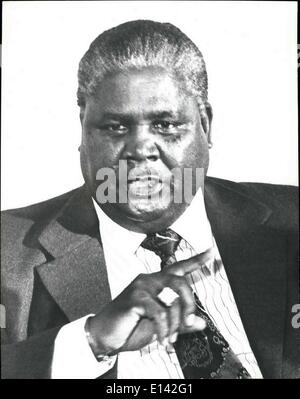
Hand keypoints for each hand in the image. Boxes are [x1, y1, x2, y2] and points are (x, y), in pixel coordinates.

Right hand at [87, 249, 212, 354]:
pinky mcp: (134, 299)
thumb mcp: (160, 326)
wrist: (103, 336)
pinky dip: (164, 330)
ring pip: (171, 298)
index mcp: (156, 283)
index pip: (178, 267)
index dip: (195, 260)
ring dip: (175, 323)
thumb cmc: (130, 327)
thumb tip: (201, 323)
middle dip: (189, 304)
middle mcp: (149, 280)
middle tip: (189, 323)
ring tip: (171, 339)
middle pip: (180, 282)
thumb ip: (180, 322)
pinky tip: (162, 340)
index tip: (211, 252)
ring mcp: (141, 287)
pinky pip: (159, 313)